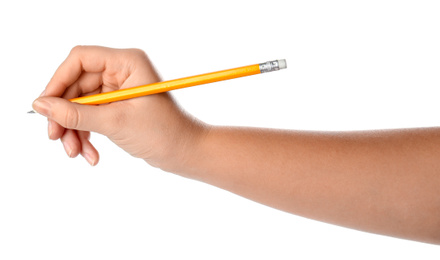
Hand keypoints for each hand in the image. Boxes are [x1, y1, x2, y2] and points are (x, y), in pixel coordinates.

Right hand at [33, 46, 205, 169]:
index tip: (45, 107)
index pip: (81, 60)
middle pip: (76, 85)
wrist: (185, 154)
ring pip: (80, 104)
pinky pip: (91, 116)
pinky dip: (86, 134)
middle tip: (56, 138)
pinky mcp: (118, 107)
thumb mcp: (115, 123)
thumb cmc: (163, 134)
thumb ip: (76, 113)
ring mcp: (119, 90)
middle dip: (65, 114)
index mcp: (127, 63)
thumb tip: (40, 105)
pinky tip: (90, 155)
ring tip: (75, 153)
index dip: (58, 81)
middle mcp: (122, 72)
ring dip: (74, 129)